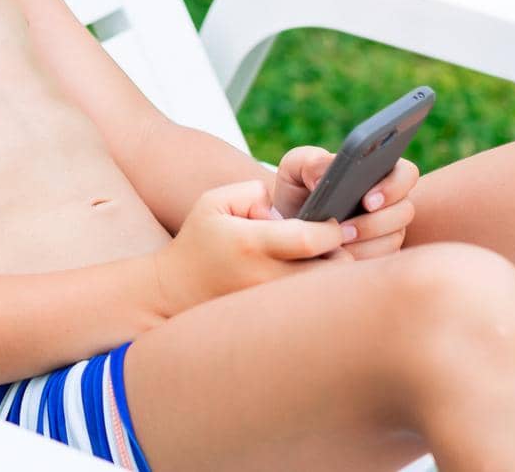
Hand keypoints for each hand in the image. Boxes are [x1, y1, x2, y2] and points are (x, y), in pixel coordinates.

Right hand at [151, 180, 353, 318]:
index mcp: (251, 243)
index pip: (309, 239)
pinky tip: (311, 285)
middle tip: (336, 246)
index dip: (332, 229)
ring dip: (333, 281)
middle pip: (329, 275)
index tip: (337, 222)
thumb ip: (252, 191)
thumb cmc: (199, 240)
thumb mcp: (214, 201)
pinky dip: (318, 298)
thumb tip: (283, 207)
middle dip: (342, 256)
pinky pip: (311, 313)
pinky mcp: (272, 323)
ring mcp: (269, 305)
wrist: (172, 292)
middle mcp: (263, 278)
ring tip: (324, 264)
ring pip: (324, 298)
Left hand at [272, 145, 419, 260]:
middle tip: (343, 230)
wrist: (286, 227)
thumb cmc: (297, 190)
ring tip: (336, 245)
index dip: (394, 186)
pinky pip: (382, 263)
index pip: (405, 174)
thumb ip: (310, 162)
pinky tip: (337, 259)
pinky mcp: (381, 257)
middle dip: (374, 223)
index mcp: (377, 173)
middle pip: (404, 212)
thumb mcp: (296, 169)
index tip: (368, 201)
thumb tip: (324, 178)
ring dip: (366, 245)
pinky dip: (360, 262)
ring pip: (394, 241)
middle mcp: (390, 203)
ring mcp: (389, 232)